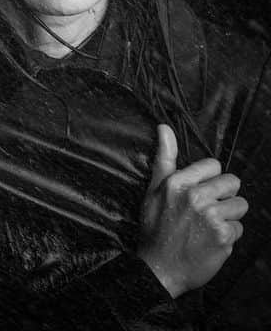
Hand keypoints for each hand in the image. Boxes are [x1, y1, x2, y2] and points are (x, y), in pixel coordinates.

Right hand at [138, 124, 247, 297]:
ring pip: (240, 206)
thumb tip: (164, 127)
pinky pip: (239, 228)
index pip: (214, 166)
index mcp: (177, 182)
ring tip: (208, 226)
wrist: (159, 268)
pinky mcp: (224, 237)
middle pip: (232, 183)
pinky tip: (210, 241)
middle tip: (205, 211)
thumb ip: (164, 158)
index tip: (198, 193)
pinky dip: (228, 236)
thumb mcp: (154, 190)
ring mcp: (211, 217)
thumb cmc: (155, 228)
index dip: (209, 179)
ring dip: (228, 217)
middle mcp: (195, 196)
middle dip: (223, 196)